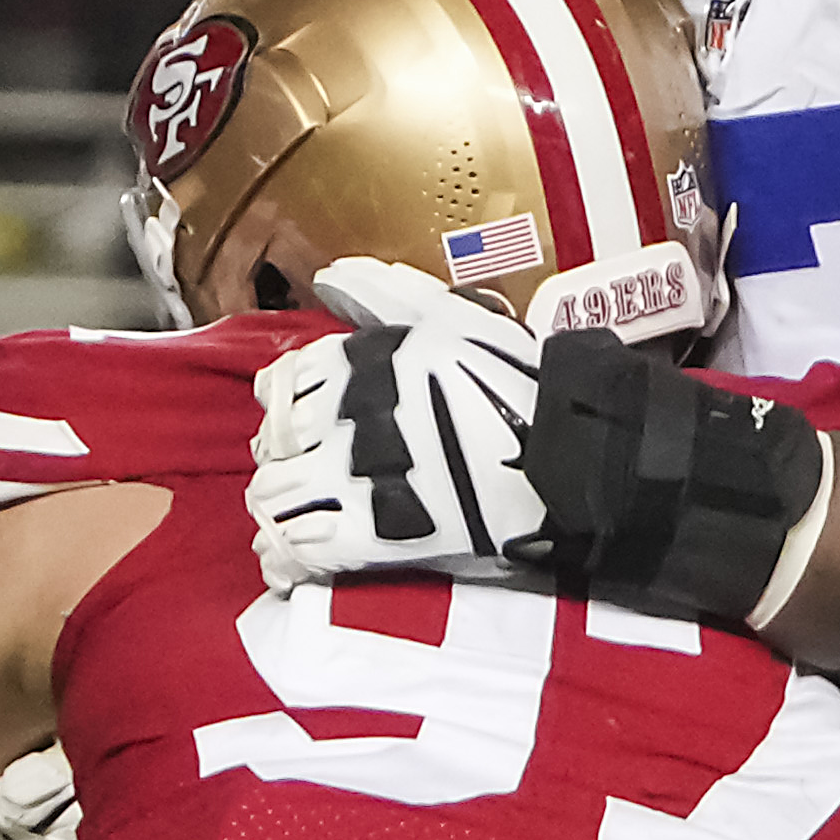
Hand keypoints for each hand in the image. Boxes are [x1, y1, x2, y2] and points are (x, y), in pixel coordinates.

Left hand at [250, 256, 556, 582]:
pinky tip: (287, 563)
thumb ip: (386, 295)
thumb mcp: (455, 319)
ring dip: (277, 509)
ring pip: (274, 495)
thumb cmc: (518, 381)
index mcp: (358, 362)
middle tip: (302, 472)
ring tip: (291, 519)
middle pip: (272, 443)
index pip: (281, 385)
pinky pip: (300, 549)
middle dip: (281, 459)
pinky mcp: (371, 535)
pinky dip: (285, 559)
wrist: (568, 453)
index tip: (301, 424)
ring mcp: (353, 478)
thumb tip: (331, 275)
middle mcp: (343, 416)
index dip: (284, 408)